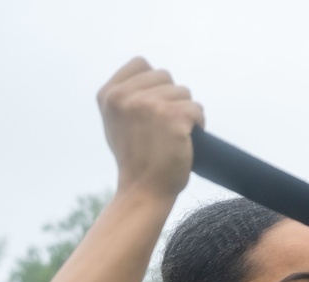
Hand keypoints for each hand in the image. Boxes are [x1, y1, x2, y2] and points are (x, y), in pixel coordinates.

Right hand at [97, 57, 204, 198]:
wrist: (144, 189)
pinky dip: (199, 124)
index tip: (154, 109)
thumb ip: (128, 97)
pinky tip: (187, 140)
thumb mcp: (117, 121)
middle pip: (166, 77)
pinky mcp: (171, 116)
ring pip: (184, 93)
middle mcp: (124, 96)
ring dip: (186, 113)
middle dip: (172, 98)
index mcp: (109, 94)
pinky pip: (197, 109)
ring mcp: (147, 105)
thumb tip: (152, 75)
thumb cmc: (136, 159)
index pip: (142, 64)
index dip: (156, 83)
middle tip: (165, 127)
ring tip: (174, 136)